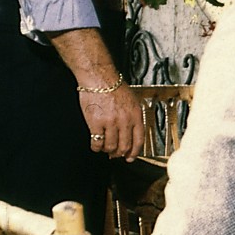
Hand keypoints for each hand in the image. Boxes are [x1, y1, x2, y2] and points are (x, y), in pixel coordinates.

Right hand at [51, 27, 143, 160]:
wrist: (99, 77)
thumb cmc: (113, 86)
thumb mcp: (132, 100)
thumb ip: (132, 117)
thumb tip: (130, 134)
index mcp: (135, 114)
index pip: (139, 140)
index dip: (134, 152)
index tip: (130, 157)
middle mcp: (125, 120)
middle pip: (124, 146)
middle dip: (119, 153)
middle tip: (115, 154)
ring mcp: (111, 122)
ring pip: (111, 147)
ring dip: (107, 150)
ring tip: (105, 148)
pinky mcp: (96, 123)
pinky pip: (97, 142)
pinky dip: (96, 147)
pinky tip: (96, 145)